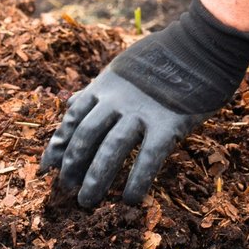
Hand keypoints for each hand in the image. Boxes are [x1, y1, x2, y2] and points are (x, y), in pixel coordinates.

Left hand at [40, 0, 248, 206]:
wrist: (201, 46)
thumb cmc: (162, 60)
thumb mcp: (121, 68)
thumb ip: (97, 90)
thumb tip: (72, 107)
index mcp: (104, 86)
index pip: (73, 119)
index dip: (58, 145)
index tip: (47, 168)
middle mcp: (118, 100)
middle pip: (86, 136)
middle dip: (73, 165)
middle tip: (67, 190)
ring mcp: (142, 112)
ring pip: (111, 150)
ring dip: (96, 178)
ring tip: (87, 202)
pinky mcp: (169, 124)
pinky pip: (149, 158)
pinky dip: (137, 181)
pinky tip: (130, 200)